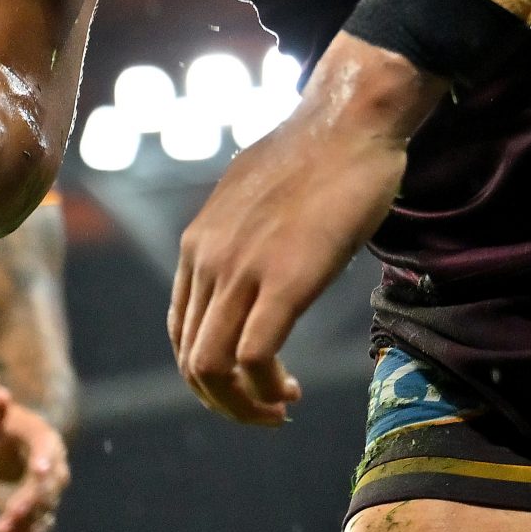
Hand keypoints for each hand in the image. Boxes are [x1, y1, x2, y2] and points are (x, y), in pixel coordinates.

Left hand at [0, 384, 70, 531]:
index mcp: (43, 437)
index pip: (47, 448)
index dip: (44, 459)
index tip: (38, 470)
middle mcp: (51, 465)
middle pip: (50, 484)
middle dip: (32, 500)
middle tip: (10, 513)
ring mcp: (45, 489)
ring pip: (45, 509)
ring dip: (28, 523)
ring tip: (4, 531)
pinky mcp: (35, 509)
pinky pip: (39, 526)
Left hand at [169, 36, 438, 424]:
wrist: (349, 121)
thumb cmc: (317, 153)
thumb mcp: (255, 193)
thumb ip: (243, 232)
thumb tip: (257, 252)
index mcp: (199, 242)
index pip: (181, 328)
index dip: (209, 369)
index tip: (249, 379)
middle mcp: (207, 259)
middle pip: (190, 358)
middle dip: (223, 399)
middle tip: (265, 410)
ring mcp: (242, 270)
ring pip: (212, 367)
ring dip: (242, 405)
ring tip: (277, 411)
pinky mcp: (284, 280)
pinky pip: (254, 358)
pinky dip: (265, 390)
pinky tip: (289, 392)